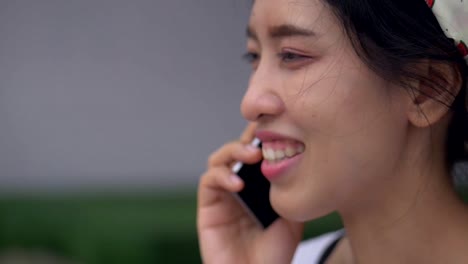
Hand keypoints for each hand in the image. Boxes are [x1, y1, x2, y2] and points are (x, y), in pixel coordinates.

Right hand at [197, 123, 303, 263]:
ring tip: (251, 155)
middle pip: (236, 150)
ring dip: (233, 152)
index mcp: (258, 185)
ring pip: (219, 159)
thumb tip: (297, 157)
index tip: (276, 123)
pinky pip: (208, 181)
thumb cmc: (275, 253)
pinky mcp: (208, 207)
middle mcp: (239, 186)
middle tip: (262, 138)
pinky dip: (221, 175)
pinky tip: (238, 183)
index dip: (262, 135)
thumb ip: (289, 189)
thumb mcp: (292, 216)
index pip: (256, 152)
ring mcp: (222, 195)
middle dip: (247, 139)